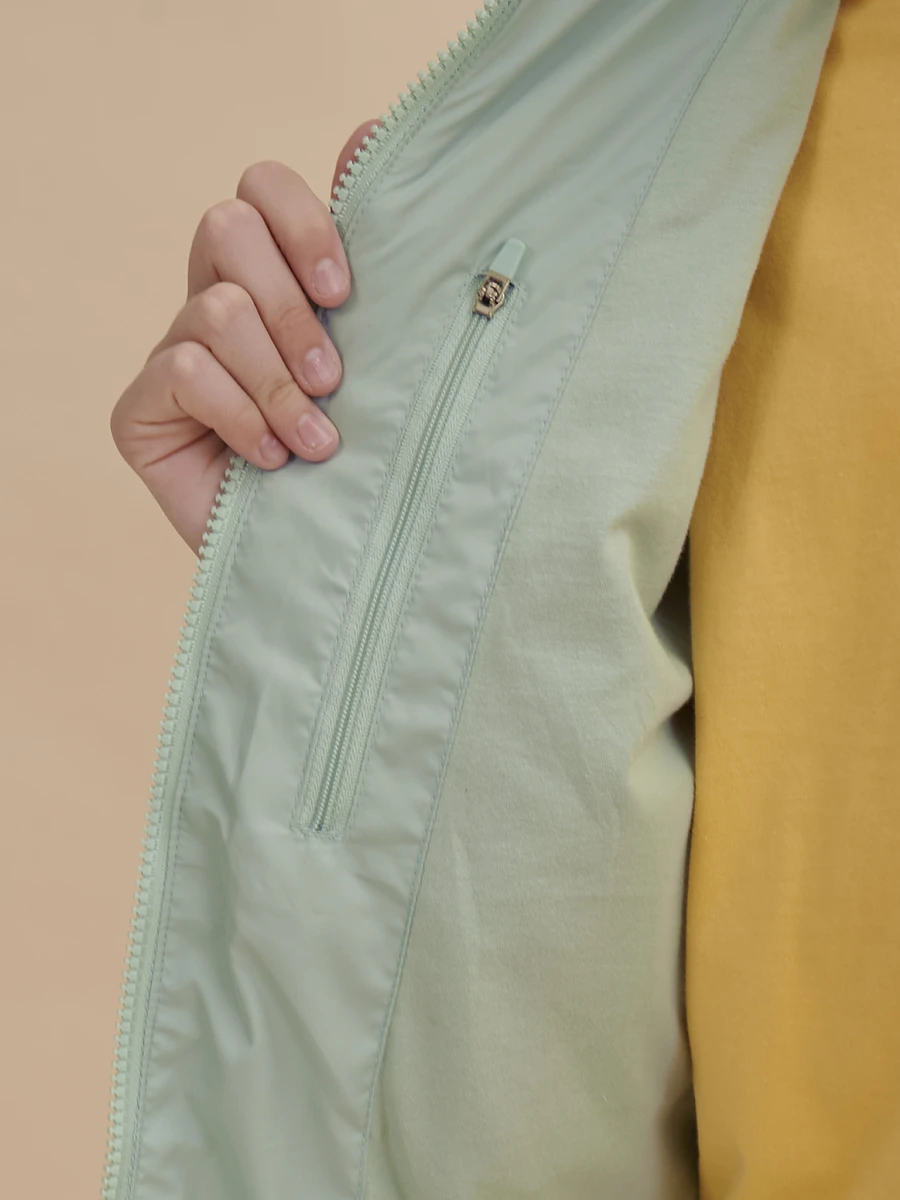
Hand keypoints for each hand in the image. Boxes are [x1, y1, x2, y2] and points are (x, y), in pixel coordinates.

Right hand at [110, 119, 381, 554]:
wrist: (323, 558)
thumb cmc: (364, 458)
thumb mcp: (386, 364)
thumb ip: (379, 266)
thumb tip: (370, 130)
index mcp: (277, 279)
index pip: (263, 188)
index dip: (303, 220)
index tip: (350, 293)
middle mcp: (218, 301)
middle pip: (226, 225)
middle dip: (291, 306)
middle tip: (335, 377)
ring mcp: (174, 353)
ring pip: (214, 307)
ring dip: (278, 380)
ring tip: (318, 440)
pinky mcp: (140, 410)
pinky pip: (181, 370)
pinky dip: (240, 415)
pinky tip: (271, 460)